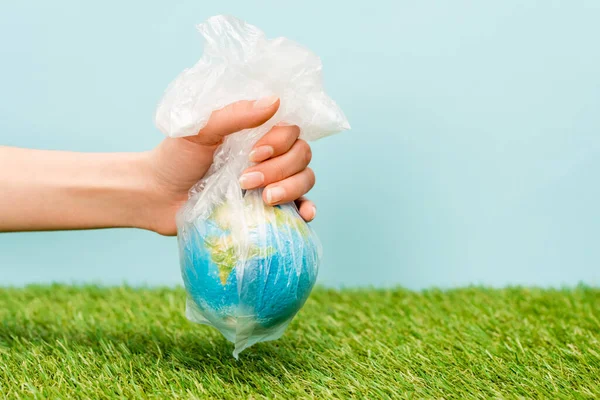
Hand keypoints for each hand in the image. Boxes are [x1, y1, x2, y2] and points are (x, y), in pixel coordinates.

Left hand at [146, 96, 316, 235]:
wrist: (158, 196)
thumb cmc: (175, 158)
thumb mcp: (199, 130)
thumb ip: (234, 115)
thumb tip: (274, 101)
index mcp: (256, 131)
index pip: (291, 130)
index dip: (280, 142)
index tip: (253, 153)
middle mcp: (269, 154)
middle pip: (302, 154)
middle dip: (280, 168)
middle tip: (246, 179)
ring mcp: (271, 181)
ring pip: (306, 178)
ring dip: (291, 187)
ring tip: (264, 198)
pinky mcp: (269, 208)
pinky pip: (301, 205)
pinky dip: (307, 208)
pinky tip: (304, 214)